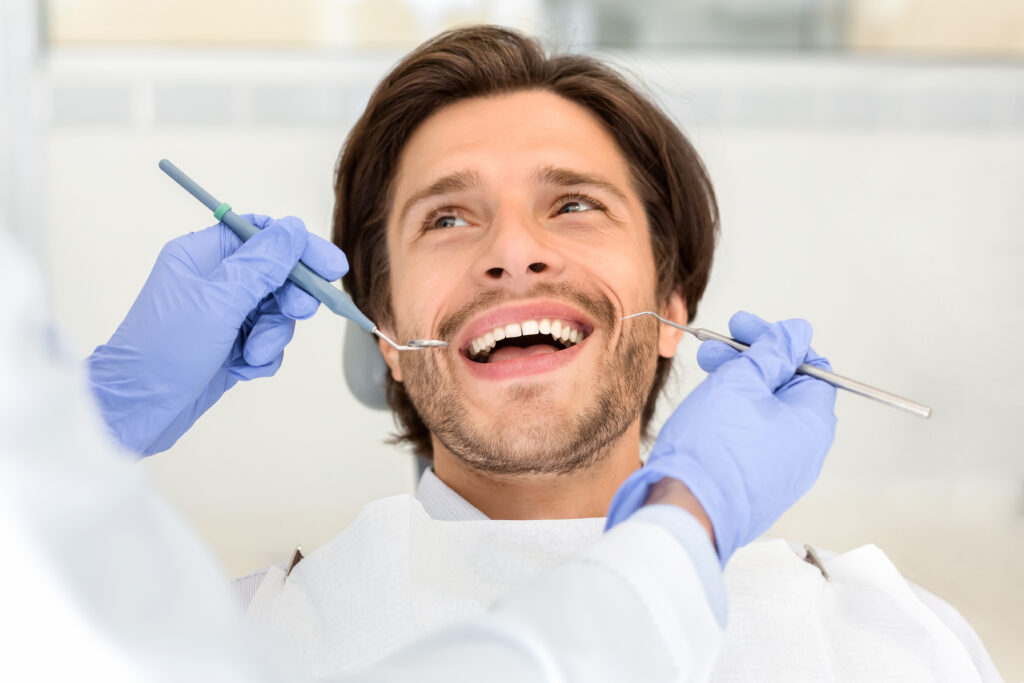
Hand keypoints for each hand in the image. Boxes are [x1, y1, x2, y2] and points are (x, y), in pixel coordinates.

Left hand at [87, 215, 347, 455]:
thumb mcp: (219, 302)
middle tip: (298, 312)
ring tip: (253, 352)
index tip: (330, 266)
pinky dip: (263, 356)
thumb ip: (262, 265)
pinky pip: (267, 343)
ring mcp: (222, 315)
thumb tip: (293, 230)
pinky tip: (243, 369)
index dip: (298, 246)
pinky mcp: (229, 347)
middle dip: (289, 298)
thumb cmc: (163, 350)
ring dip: (273, 335)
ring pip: (275, 313)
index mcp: (201, 256)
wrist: (137, 411)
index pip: (261, 234)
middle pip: (276, 275)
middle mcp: (213, 281)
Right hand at [607, 311, 836, 564]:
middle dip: (749, 362)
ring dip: (737, 387)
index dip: (776, 341)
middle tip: (714, 350)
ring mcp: (781, 472)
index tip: (745, 330)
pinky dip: (734, 417)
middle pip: (785, 389)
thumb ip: (772, 353)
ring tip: (703, 376)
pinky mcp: (756, 486)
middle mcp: (805, 451)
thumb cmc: (712, 449)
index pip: (810, 366)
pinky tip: (707, 408)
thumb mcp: (741, 381)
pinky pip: (753, 440)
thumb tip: (796, 334)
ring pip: (765, 414)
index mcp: (813, 423)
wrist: (685, 510)